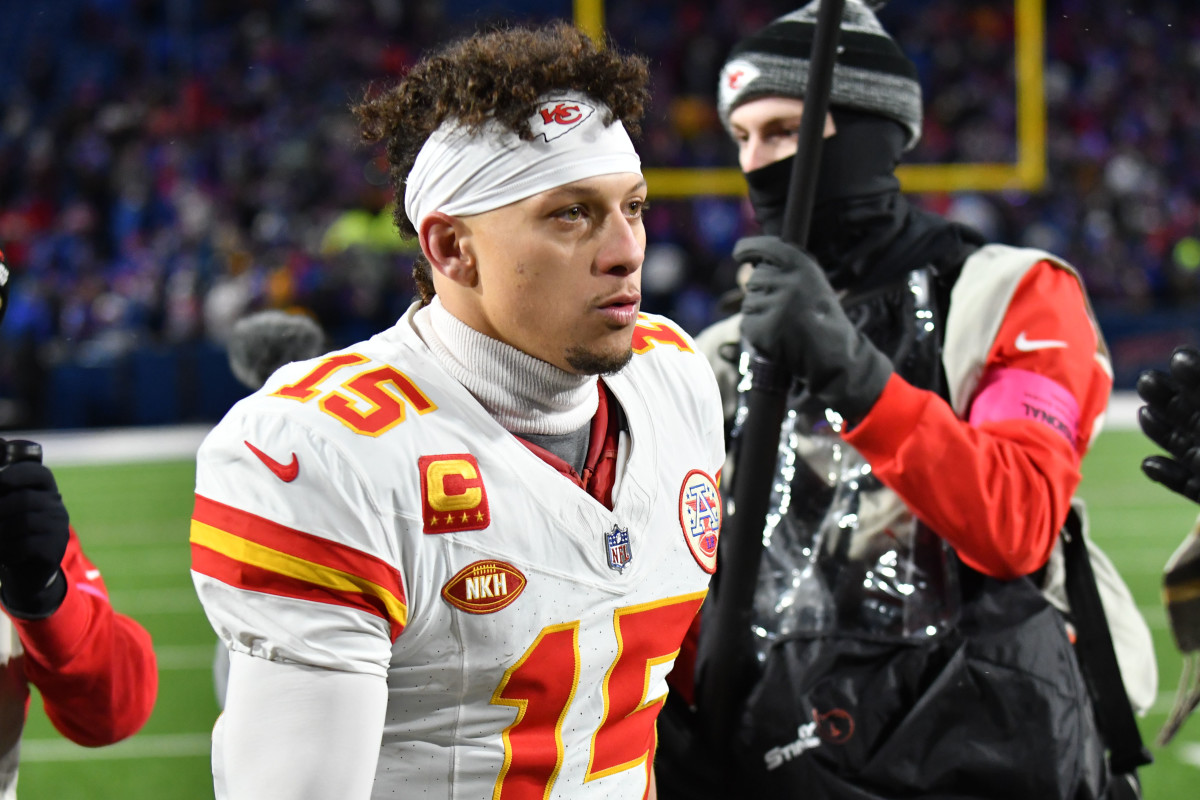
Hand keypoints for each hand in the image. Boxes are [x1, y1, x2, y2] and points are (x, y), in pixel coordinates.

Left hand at [0, 455, 69, 617]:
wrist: (23, 570)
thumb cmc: (8, 531)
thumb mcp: (4, 505)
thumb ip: (2, 487)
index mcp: (44, 489)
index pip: (38, 473)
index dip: (16, 474)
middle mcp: (56, 505)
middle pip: (26, 500)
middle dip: (0, 510)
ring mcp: (58, 527)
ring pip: (25, 523)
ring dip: (1, 533)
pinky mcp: (54, 549)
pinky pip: (28, 545)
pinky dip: (8, 550)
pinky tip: (5, 554)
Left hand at [736, 235, 892, 421]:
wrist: (832, 353)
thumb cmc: (822, 316)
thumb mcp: (812, 282)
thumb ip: (784, 271)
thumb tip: (745, 270)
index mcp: (801, 265)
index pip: (765, 248)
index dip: (747, 249)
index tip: (739, 253)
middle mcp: (786, 282)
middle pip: (755, 279)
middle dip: (764, 292)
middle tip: (787, 308)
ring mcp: (773, 306)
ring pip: (749, 302)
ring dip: (761, 312)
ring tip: (786, 323)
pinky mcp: (762, 328)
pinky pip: (748, 323)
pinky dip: (758, 330)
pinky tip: (778, 335)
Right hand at [1138, 345, 1199, 503]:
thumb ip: (1199, 384)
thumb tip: (1182, 359)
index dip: (1193, 370)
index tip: (1179, 358)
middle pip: (1187, 410)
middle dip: (1166, 395)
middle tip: (1147, 380)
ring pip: (1181, 441)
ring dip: (1160, 428)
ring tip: (1144, 413)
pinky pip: (1183, 482)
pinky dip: (1164, 473)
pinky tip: (1149, 464)